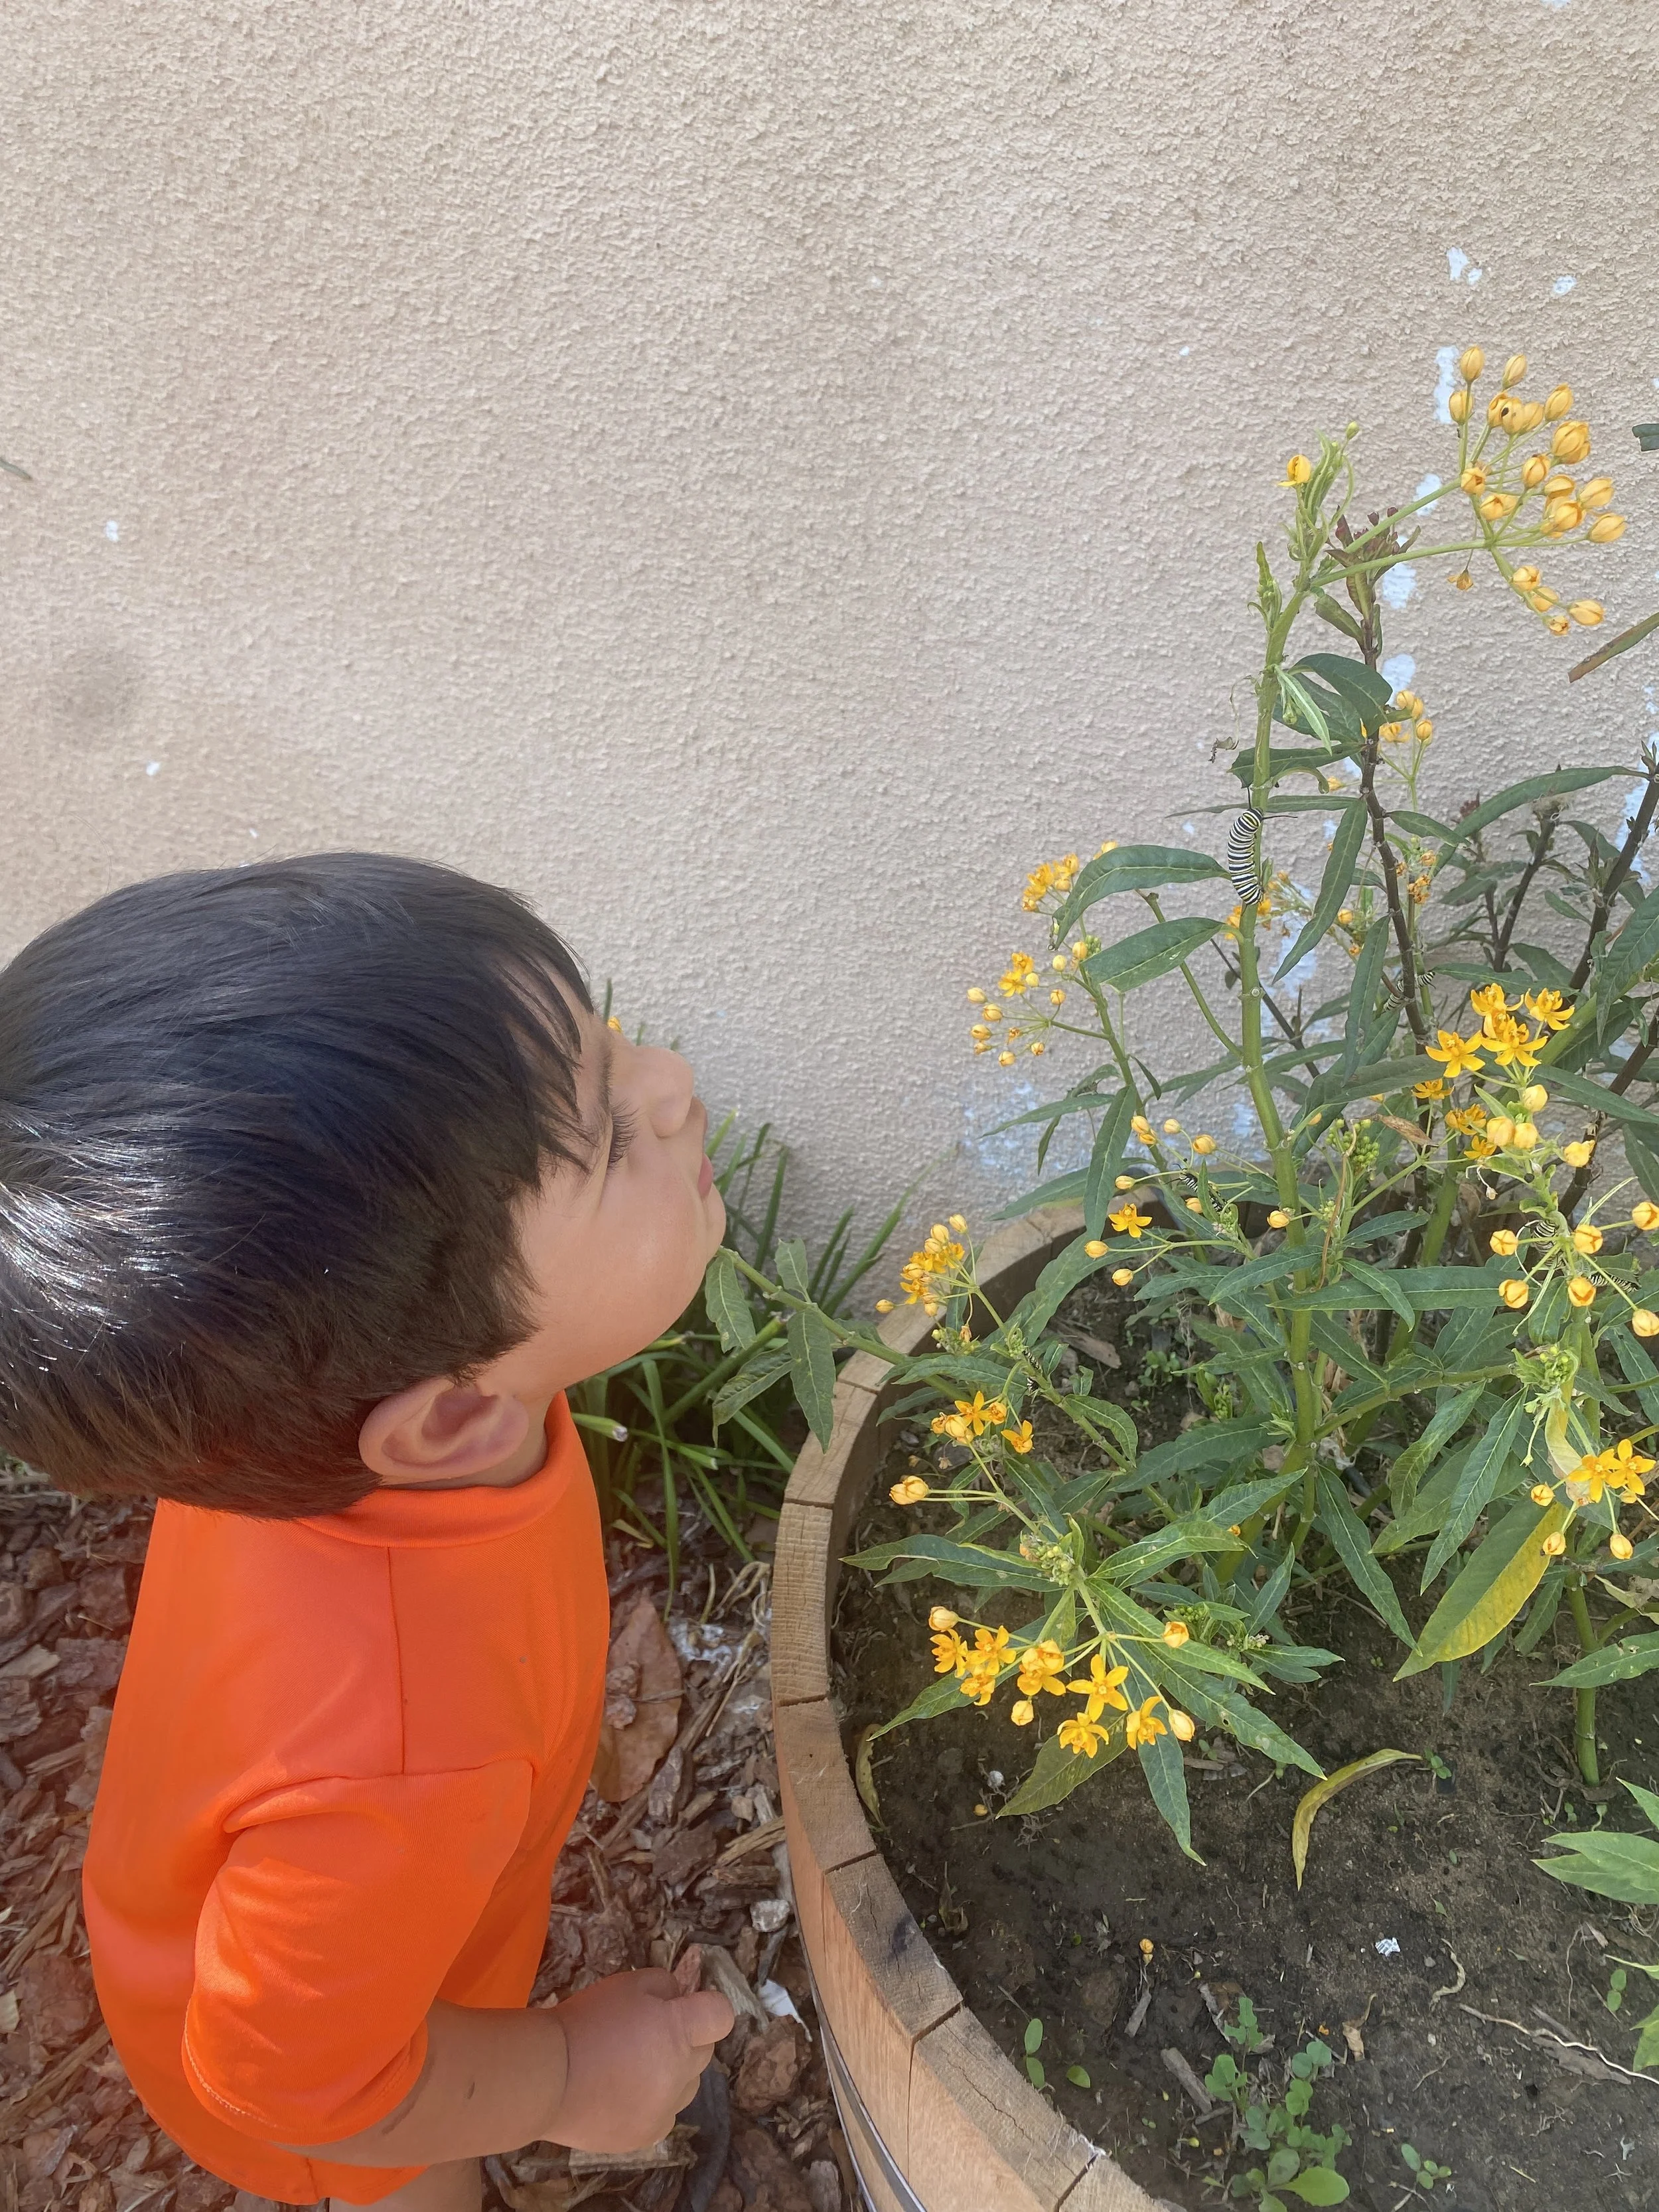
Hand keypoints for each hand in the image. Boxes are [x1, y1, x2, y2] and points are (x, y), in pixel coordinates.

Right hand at [546, 1969, 733, 2152]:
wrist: (547, 2078)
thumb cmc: (586, 2022)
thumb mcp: (626, 1984)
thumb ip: (663, 1986)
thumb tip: (679, 1997)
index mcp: (678, 2030)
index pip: (720, 2016)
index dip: (709, 2008)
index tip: (688, 2007)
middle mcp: (680, 2072)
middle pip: (703, 2052)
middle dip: (686, 2040)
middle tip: (649, 2034)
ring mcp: (665, 2109)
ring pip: (687, 2087)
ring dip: (673, 2074)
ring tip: (633, 2067)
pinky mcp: (648, 2135)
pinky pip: (666, 2116)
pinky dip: (655, 2105)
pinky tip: (625, 2095)